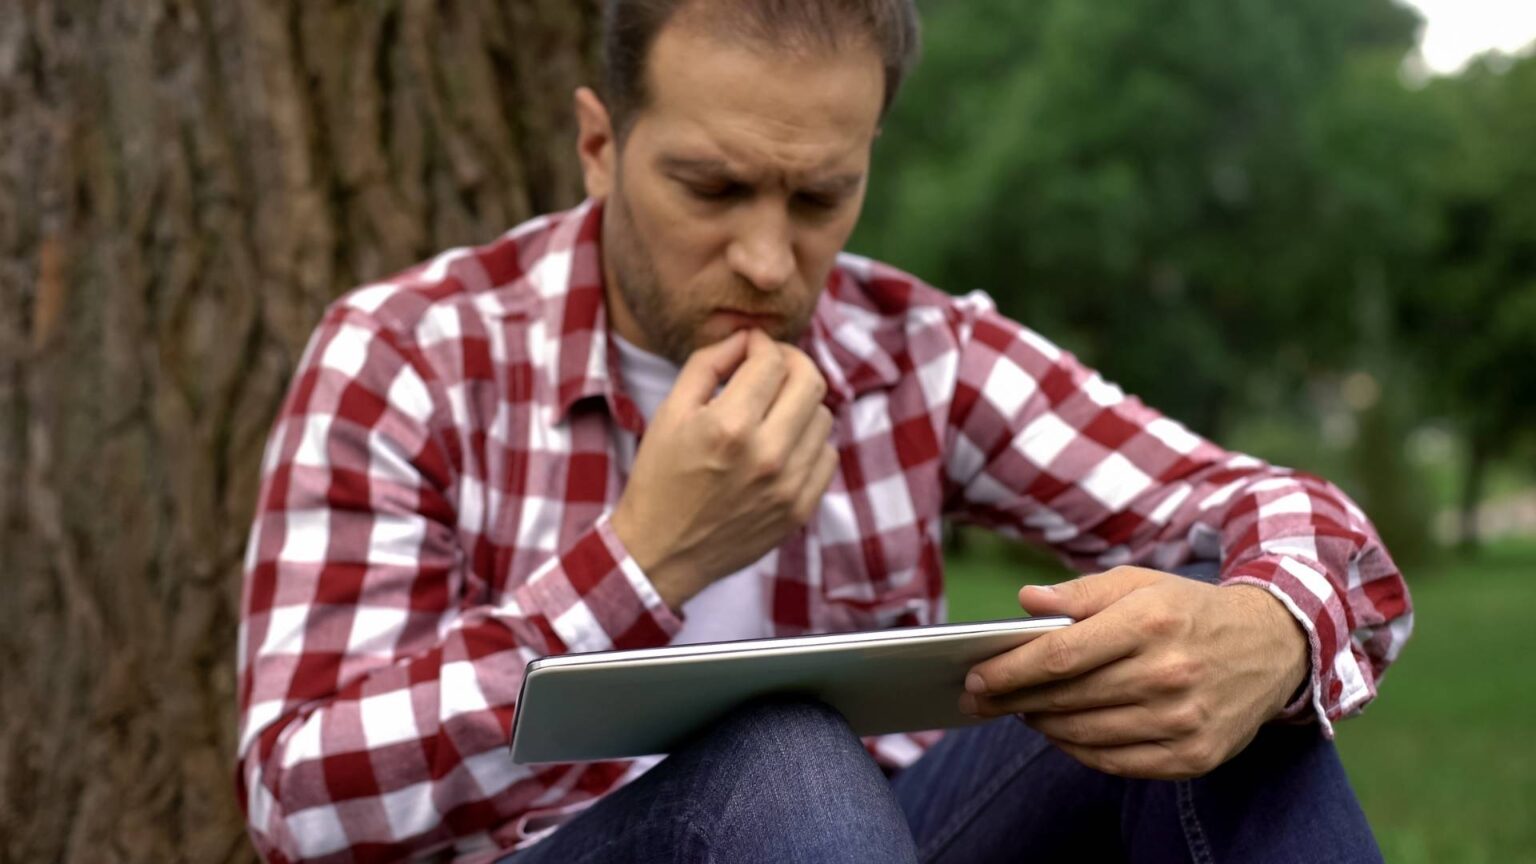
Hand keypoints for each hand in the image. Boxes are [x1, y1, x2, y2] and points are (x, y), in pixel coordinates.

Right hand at [612, 329, 838, 609]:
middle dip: (792, 363)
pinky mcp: (800, 510)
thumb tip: (746, 339)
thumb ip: (708, 364)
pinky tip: (782, 445)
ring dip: (800, 404)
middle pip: (811, 382)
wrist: (661, 552)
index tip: (751, 349)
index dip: (761, 344)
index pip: (772, 361)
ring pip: (823, 417)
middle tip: (772, 368)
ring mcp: (789, 486)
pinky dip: (809, 442)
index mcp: (729, 426)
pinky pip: (827, 456)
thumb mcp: (669, 412)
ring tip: (772, 410)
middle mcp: (766, 455)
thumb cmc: (660, 479)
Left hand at [958, 566, 1308, 778]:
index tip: (975, 676)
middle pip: (1067, 697)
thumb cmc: (1189, 610)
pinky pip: (1115, 762)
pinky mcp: (1195, 756)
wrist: (1273, 646)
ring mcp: (1185, 721)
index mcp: (1151, 622)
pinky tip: (1059, 732)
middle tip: (980, 698)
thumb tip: (1025, 603)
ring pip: (1085, 734)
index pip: (1060, 655)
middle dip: (1013, 699)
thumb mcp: (1140, 584)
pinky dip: (1078, 750)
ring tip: (1020, 709)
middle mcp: (1170, 674)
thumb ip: (1079, 593)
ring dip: (1041, 724)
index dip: (1009, 670)